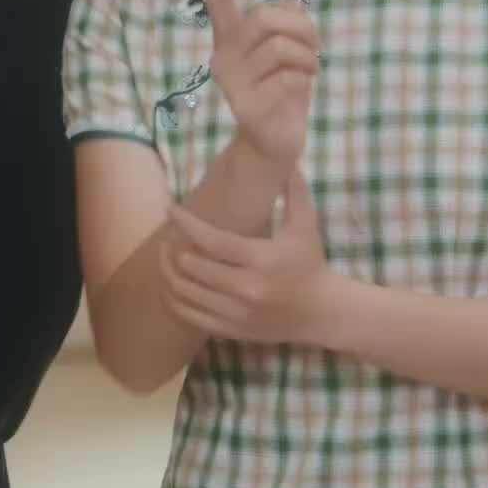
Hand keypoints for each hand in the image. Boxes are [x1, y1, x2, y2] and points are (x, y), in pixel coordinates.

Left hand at [160, 166, 333, 346]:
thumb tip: (285, 156)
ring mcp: (237, 314)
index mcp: (263, 260)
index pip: (212, 241)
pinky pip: (189, 316)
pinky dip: (172, 298)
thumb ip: (293, 190)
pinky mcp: (231, 330)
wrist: (322, 312)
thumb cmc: (311, 262)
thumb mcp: (306, 224)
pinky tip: (171, 282)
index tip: (172, 209)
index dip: (186, 224)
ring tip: (165, 254)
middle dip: (173, 246)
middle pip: (192, 266)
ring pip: (185, 292)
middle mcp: (247, 289)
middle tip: (168, 232)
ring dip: (168, 271)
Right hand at [203, 0, 318, 167]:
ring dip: (307, 56)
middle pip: (263, 19)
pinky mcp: (247, 107)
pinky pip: (287, 78)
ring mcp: (232, 84)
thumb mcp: (287, 50)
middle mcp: (223, 57)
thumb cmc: (282, 89)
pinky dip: (304, 78)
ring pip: (279, 48)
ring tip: (311, 68)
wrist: (274, 142)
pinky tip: (303, 87)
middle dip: (300, 27)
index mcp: (230, 38)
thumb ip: (285, 24)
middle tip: (314, 46)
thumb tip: (295, 5)